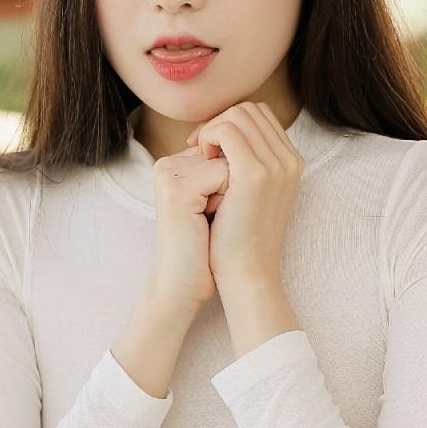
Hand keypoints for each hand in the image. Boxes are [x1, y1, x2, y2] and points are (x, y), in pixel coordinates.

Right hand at [147, 140, 229, 307]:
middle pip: (228, 151)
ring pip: (228, 160)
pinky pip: (223, 175)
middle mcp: (169, 163)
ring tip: (212, 217)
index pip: (226, 147)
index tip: (216, 211)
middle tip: (215, 215)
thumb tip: (257, 144)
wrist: (186, 283)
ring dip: (232, 190)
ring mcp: (169, 173)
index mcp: (177, 163)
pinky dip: (227, 199)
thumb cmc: (208, 246)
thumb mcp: (217, 198)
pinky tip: (207, 222)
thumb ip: (226, 168)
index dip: (235, 180)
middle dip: (235, 182)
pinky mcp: (176, 189)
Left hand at [187, 101, 303, 293]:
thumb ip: (244, 164)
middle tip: (199, 149)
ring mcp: (276, 165)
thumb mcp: (248, 195)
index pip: (259, 116)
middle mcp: (289, 159)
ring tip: (202, 158)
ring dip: (213, 130)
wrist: (246, 272)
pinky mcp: (255, 174)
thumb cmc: (239, 237)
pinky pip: (227, 130)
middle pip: (249, 110)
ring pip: (238, 114)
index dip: (229, 123)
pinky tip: (201, 160)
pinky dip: (208, 138)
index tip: (207, 147)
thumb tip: (221, 139)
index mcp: (291, 162)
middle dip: (219, 123)